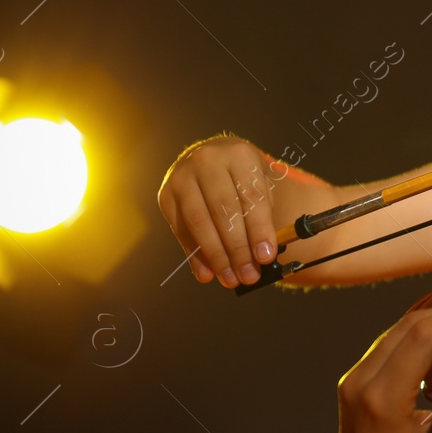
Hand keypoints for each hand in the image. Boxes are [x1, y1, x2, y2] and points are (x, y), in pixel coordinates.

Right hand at [156, 136, 281, 286]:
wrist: (212, 157)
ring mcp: (181, 177)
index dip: (259, 230)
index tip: (266, 256)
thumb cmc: (242, 176)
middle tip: (248, 274)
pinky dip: (195, 255)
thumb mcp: (261, 184)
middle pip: (223, 211)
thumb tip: (261, 256)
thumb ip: (262, 215)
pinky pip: (181, 230)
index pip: (251, 197)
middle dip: (237, 248)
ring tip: (230, 278)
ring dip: (216, 256)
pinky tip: (208, 273)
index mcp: (238, 154)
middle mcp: (207, 161)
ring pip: (199, 222)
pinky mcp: (166, 195)